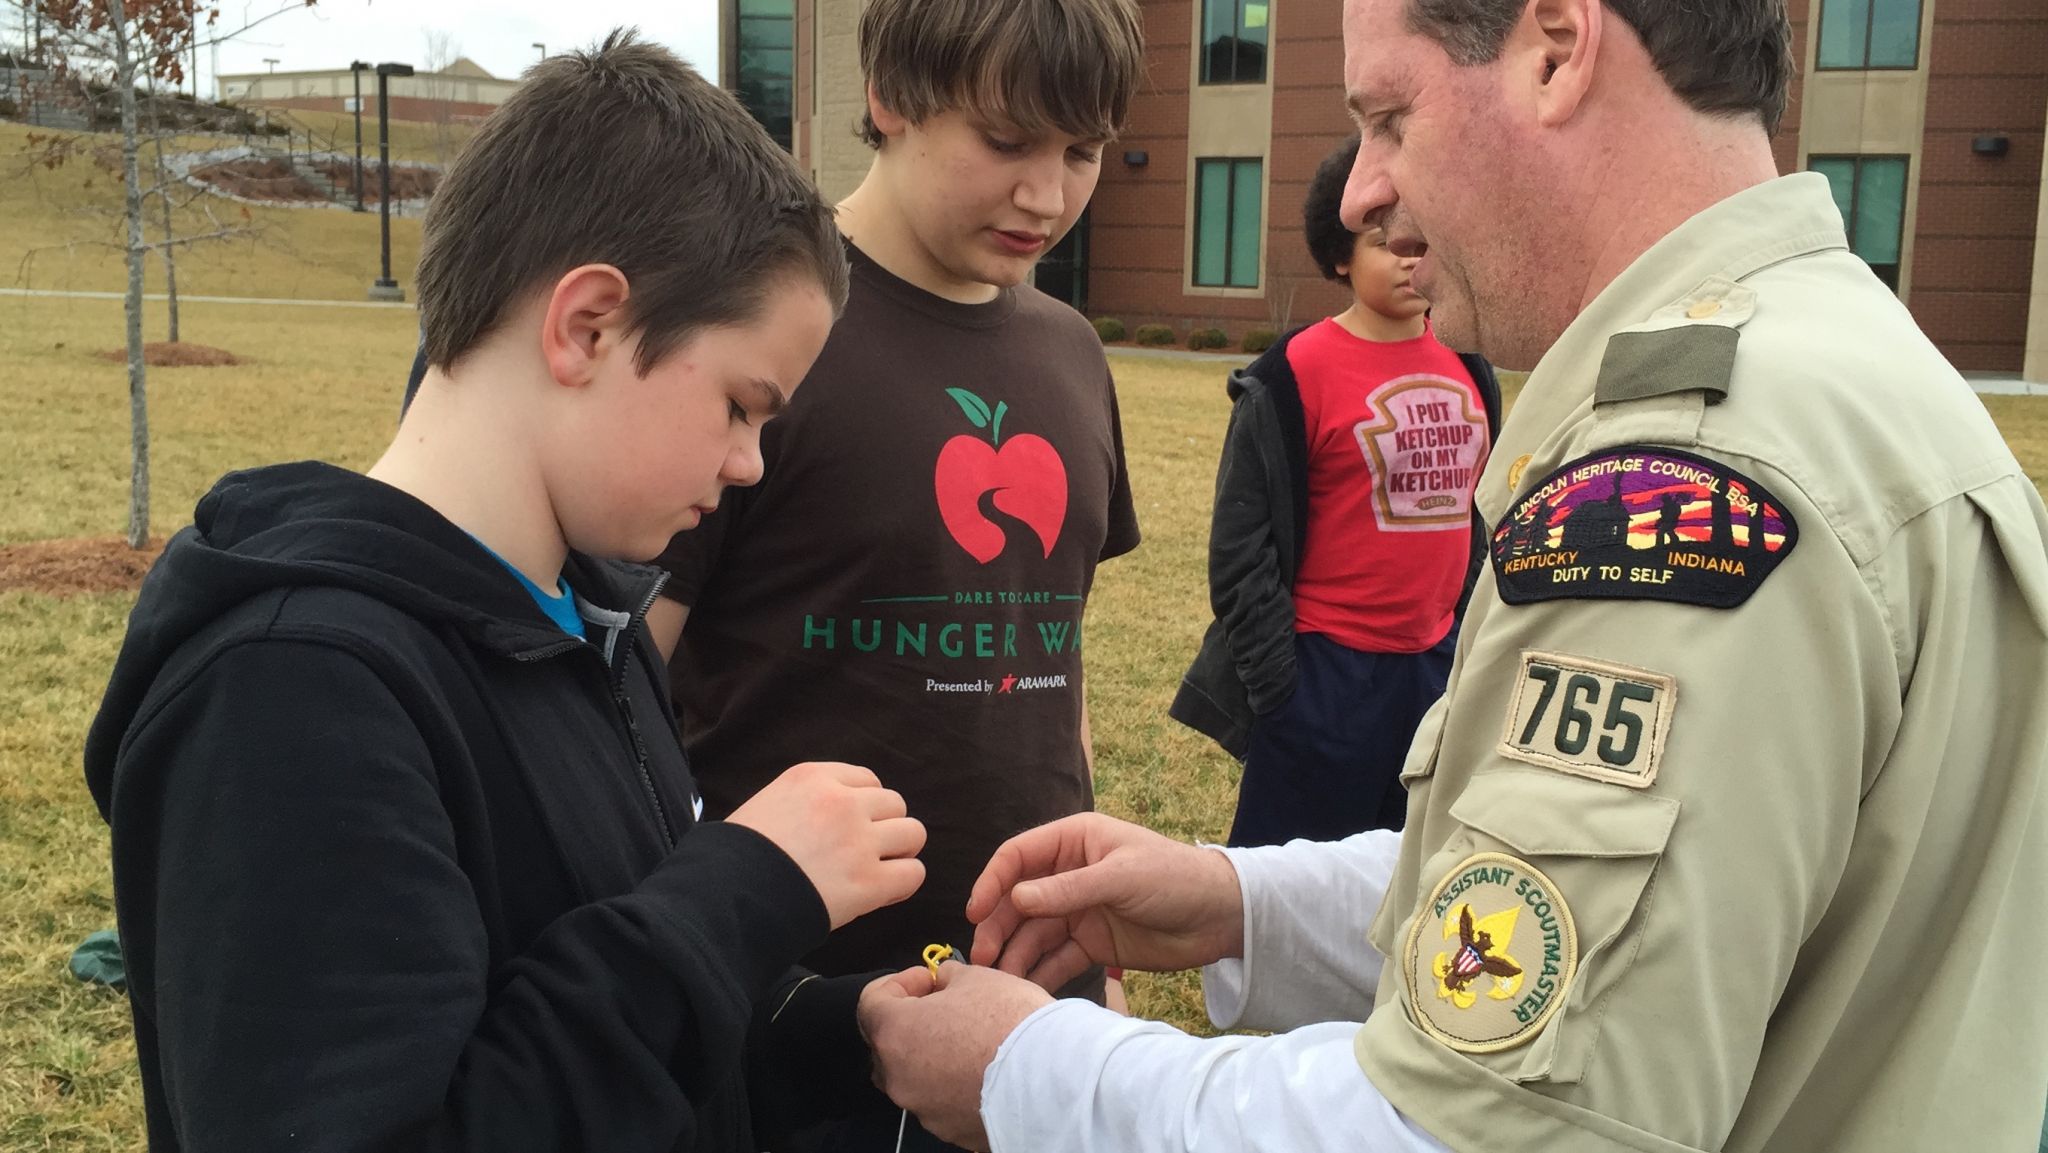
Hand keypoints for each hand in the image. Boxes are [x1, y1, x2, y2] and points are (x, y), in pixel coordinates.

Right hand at [727, 762, 925, 928]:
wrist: (724, 896)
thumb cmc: (734, 857)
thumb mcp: (766, 804)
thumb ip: (804, 801)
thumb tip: (827, 819)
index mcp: (813, 777)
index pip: (866, 780)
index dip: (865, 807)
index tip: (854, 828)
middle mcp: (842, 802)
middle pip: (895, 804)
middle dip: (884, 828)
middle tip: (865, 853)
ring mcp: (859, 841)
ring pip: (913, 834)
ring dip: (900, 852)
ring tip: (878, 871)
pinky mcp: (869, 882)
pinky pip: (913, 873)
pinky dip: (903, 883)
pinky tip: (883, 893)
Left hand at [860, 964, 1052, 1150]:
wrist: (1053, 1080)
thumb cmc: (1009, 1021)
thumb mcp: (978, 977)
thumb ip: (947, 977)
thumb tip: (942, 982)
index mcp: (894, 1034)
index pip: (870, 1003)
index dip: (900, 983)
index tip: (930, 979)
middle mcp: (898, 1078)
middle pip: (886, 1044)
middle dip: (911, 1022)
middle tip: (947, 1006)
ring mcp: (922, 1110)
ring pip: (913, 1076)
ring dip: (931, 1055)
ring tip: (972, 1040)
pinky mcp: (949, 1131)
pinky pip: (939, 1101)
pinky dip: (952, 1084)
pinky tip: (984, 1070)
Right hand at [967, 813, 1243, 990]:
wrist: (1221, 917)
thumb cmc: (1175, 878)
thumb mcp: (1121, 877)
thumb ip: (1067, 890)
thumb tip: (1014, 898)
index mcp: (1074, 841)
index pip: (1018, 857)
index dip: (993, 882)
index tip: (975, 913)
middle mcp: (1069, 874)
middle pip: (1018, 900)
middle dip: (998, 927)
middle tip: (983, 959)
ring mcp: (1078, 910)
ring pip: (1033, 932)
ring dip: (1014, 953)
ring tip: (1000, 980)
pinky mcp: (1091, 943)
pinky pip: (1056, 957)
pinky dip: (1040, 972)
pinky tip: (1026, 990)